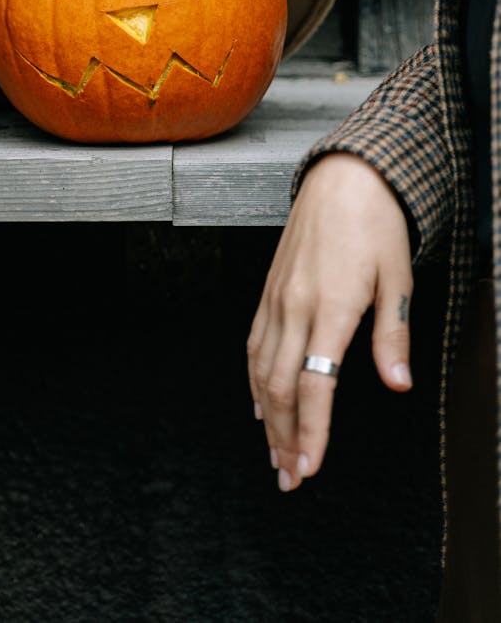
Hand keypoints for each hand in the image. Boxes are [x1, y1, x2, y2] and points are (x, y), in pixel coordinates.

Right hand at [246, 152, 412, 492]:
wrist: (343, 176)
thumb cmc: (374, 221)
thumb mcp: (398, 277)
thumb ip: (392, 336)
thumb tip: (398, 384)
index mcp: (331, 307)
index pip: (316, 385)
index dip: (311, 432)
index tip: (310, 467)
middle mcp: (295, 305)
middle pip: (280, 386)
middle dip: (283, 437)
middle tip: (289, 476)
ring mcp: (277, 297)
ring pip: (260, 369)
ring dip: (266, 416)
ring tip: (273, 451)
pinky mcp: (269, 288)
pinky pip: (254, 342)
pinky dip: (254, 379)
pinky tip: (260, 400)